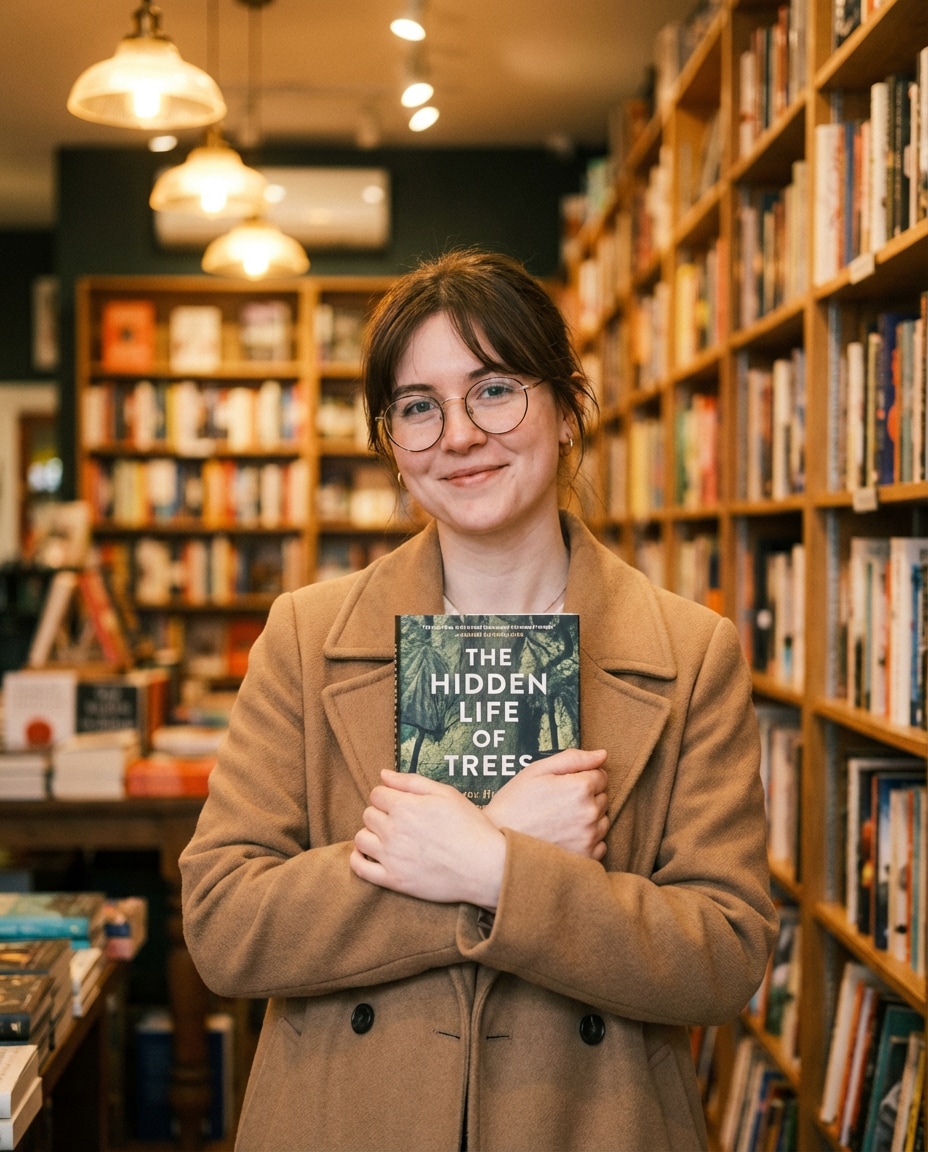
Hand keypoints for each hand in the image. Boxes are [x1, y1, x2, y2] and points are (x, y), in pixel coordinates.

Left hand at [350, 770, 505, 908]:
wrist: (485, 866)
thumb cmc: (469, 826)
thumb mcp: (445, 793)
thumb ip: (411, 781)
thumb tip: (383, 774)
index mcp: (405, 806)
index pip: (376, 794)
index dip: (387, 796)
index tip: (398, 802)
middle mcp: (393, 830)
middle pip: (368, 814)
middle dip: (379, 813)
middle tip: (397, 820)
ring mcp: (391, 857)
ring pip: (361, 839)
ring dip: (370, 834)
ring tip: (387, 837)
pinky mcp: (394, 880)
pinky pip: (360, 868)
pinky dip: (357, 860)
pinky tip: (367, 855)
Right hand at [484, 748, 608, 860]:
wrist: (498, 844)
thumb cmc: (515, 803)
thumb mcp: (537, 771)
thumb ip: (573, 759)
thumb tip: (602, 755)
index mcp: (580, 788)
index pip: (601, 775)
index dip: (582, 777)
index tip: (563, 786)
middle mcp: (590, 813)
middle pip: (603, 798)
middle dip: (587, 797)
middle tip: (558, 803)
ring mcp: (590, 838)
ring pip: (603, 821)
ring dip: (589, 819)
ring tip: (560, 821)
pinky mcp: (587, 859)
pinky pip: (600, 845)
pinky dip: (588, 841)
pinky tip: (565, 838)